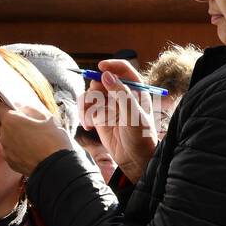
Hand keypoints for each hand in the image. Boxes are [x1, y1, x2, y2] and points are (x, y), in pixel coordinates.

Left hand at [0, 103, 72, 176]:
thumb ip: (31, 110)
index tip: (20, 111)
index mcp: (11, 120)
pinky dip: (20, 152)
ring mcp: (6, 150)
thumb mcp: (47, 118)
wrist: (56, 167)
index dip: (11, 109)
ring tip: (36, 144)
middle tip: (34, 129)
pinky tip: (34, 153)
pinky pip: (13, 153)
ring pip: (10, 140)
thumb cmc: (53, 140)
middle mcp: (4, 134)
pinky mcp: (11, 162)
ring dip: (19, 139)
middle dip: (17, 126)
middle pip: (7, 126)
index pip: (2, 109)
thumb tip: (23, 108)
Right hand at [81, 60, 159, 183]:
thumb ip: (121, 94)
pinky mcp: (99, 116)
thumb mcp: (134, 115)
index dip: (112, 65)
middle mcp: (121, 96)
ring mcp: (109, 105)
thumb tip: (106, 76)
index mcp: (136, 92)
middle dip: (95, 89)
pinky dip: (84, 115)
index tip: (101, 67)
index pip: (124, 70)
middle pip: (102, 80)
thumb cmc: (141, 138)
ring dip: (85, 104)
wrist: (135, 160)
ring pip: (90, 94)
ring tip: (90, 120)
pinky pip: (86, 108)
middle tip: (96, 101)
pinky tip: (89, 126)